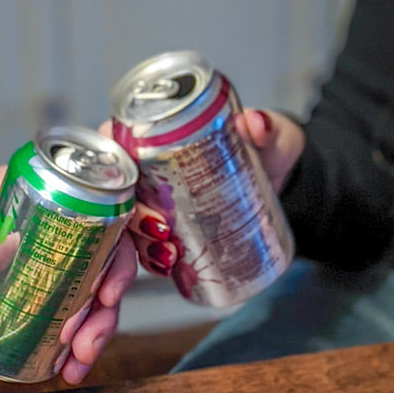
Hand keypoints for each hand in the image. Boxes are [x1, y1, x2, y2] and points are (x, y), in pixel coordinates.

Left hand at [0, 165, 135, 383]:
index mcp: (49, 195)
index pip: (103, 218)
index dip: (119, 255)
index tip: (107, 291)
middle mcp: (62, 227)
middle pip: (106, 266)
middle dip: (104, 310)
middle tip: (85, 342)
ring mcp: (54, 262)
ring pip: (92, 298)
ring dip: (94, 334)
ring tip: (77, 365)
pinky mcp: (41, 292)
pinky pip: (68, 318)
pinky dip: (72, 346)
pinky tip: (67, 369)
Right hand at [128, 108, 304, 274]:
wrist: (284, 183)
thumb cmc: (269, 147)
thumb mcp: (271, 134)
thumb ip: (266, 128)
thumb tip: (254, 123)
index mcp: (162, 135)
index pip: (118, 141)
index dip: (109, 160)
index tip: (127, 180)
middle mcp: (153, 171)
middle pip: (121, 193)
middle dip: (132, 217)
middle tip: (161, 229)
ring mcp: (159, 204)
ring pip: (131, 226)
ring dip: (142, 246)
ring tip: (169, 256)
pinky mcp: (172, 231)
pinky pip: (150, 249)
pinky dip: (154, 261)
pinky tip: (169, 268)